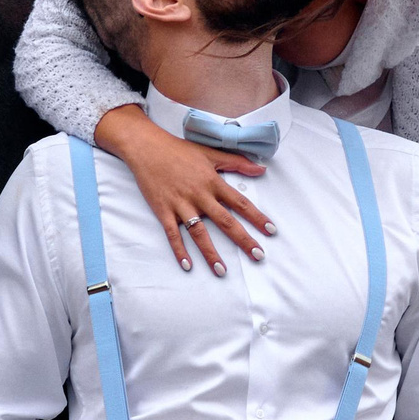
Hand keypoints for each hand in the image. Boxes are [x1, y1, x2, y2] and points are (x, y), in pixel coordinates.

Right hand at [94, 104, 276, 277]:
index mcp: (212, 181)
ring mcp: (180, 204)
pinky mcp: (163, 211)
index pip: (240, 202)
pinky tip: (187, 265)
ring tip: (222, 271)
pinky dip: (179, 250)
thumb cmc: (179, 150)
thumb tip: (261, 168)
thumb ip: (237, 162)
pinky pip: (172, 234)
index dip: (256, 216)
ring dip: (211, 253)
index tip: (271, 230)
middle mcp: (199, 195)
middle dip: (243, 240)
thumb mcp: (211, 153)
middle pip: (225, 221)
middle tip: (258, 255)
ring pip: (199, 233)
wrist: (147, 148)